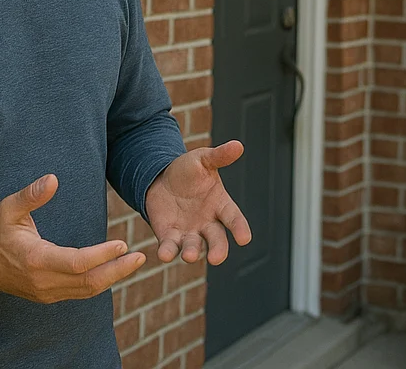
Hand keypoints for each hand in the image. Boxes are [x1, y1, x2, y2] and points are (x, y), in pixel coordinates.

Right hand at [0, 173, 144, 302]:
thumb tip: (53, 179)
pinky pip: (78, 293)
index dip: (101, 255)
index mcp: (36, 259)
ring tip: (133, 262)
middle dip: (116, 271)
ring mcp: (45, 292)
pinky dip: (98, 283)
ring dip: (112, 278)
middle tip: (140, 257)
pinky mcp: (47, 294)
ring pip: (85, 291)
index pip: (77, 263)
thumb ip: (31, 195)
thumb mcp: (8, 207)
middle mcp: (43, 281)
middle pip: (87, 283)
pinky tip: (113, 270)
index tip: (122, 243)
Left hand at [145, 140, 251, 264]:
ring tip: (190, 255)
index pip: (233, 218)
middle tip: (217, 258)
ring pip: (194, 247)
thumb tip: (237, 145)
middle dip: (218, 250)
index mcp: (220, 204)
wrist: (161, 178)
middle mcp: (207, 223)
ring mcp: (189, 232)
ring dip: (192, 252)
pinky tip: (165, 254)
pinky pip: (170, 247)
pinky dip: (168, 252)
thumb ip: (219, 156)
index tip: (245, 238)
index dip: (239, 228)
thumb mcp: (203, 160)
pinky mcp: (169, 237)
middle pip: (216, 239)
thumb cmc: (188, 170)